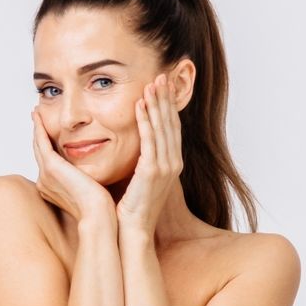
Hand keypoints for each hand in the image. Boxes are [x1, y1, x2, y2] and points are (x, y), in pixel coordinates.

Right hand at [31, 108, 113, 221]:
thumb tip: (92, 174)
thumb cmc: (100, 207)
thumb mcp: (91, 189)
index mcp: (52, 188)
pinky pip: (41, 141)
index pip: (49, 161)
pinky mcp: (51, 167)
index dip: (48, 145)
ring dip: (37, 127)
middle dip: (39, 134)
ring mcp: (46, 174)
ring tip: (36, 113)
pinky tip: (39, 116)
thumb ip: (86, 179)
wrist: (98, 215)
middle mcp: (45, 181)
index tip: (50, 132)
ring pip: (39, 145)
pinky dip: (39, 128)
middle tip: (37, 117)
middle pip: (40, 152)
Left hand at [116, 74, 183, 233]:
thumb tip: (137, 148)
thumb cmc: (132, 207)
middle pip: (171, 123)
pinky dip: (146, 120)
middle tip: (162, 75)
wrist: (133, 230)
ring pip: (162, 128)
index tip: (164, 86)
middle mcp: (173, 163)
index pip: (172, 128)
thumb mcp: (141, 179)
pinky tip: (140, 105)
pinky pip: (150, 139)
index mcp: (172, 164)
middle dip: (166, 98)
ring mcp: (165, 167)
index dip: (169, 106)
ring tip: (152, 83)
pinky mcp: (152, 171)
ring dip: (157, 104)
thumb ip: (143, 161)